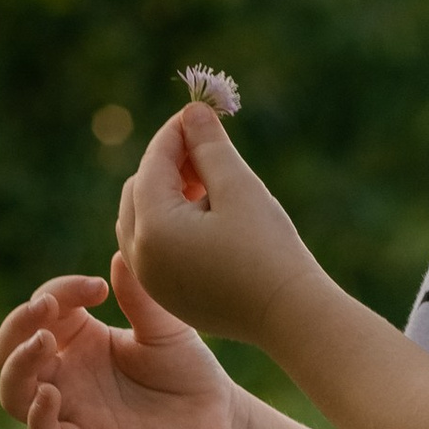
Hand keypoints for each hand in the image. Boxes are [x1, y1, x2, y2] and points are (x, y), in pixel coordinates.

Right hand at [0, 254, 250, 428]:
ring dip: (18, 365)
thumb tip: (118, 257)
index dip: (59, 292)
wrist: (218, 421)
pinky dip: (38, 418)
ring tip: (45, 342)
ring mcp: (72, 409)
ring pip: (14, 393)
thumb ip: (139, 298)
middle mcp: (67, 373)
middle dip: (19, 324)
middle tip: (46, 307)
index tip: (99, 288)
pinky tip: (52, 394)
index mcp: (79, 339)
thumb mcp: (165, 327)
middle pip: (11, 348)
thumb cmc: (188, 371)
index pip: (43, 309)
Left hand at [118, 105, 323, 348]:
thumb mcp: (238, 187)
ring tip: (211, 183)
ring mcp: (150, 282)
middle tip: (207, 148)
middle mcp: (139, 258)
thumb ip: (209, 145)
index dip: (178, 132)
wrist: (290, 317)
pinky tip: (208, 216)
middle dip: (168, 163)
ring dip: (168, 193)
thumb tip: (191, 111)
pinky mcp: (167, 296)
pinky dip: (171, 223)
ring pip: (142, 219)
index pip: (153, 163)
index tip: (203, 112)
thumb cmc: (268, 249)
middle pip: (138, 189)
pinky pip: (153, 247)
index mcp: (152, 228)